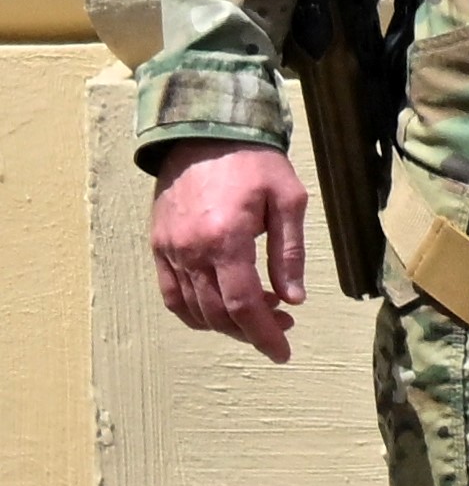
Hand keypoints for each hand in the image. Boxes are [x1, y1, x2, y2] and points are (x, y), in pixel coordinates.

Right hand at [145, 146, 308, 363]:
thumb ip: (290, 253)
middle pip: (218, 313)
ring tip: (259, 313)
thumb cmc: (253, 162)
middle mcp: (192, 249)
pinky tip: (219, 310)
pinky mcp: (158, 245)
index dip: (264, 335)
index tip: (282, 352)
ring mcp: (170, 249)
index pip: (244, 304)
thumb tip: (294, 299)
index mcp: (227, 239)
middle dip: (251, 331)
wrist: (202, 132)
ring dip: (226, 324)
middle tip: (282, 327)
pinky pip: (170, 293)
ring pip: (193, 309)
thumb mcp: (288, 200)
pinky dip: (193, 312)